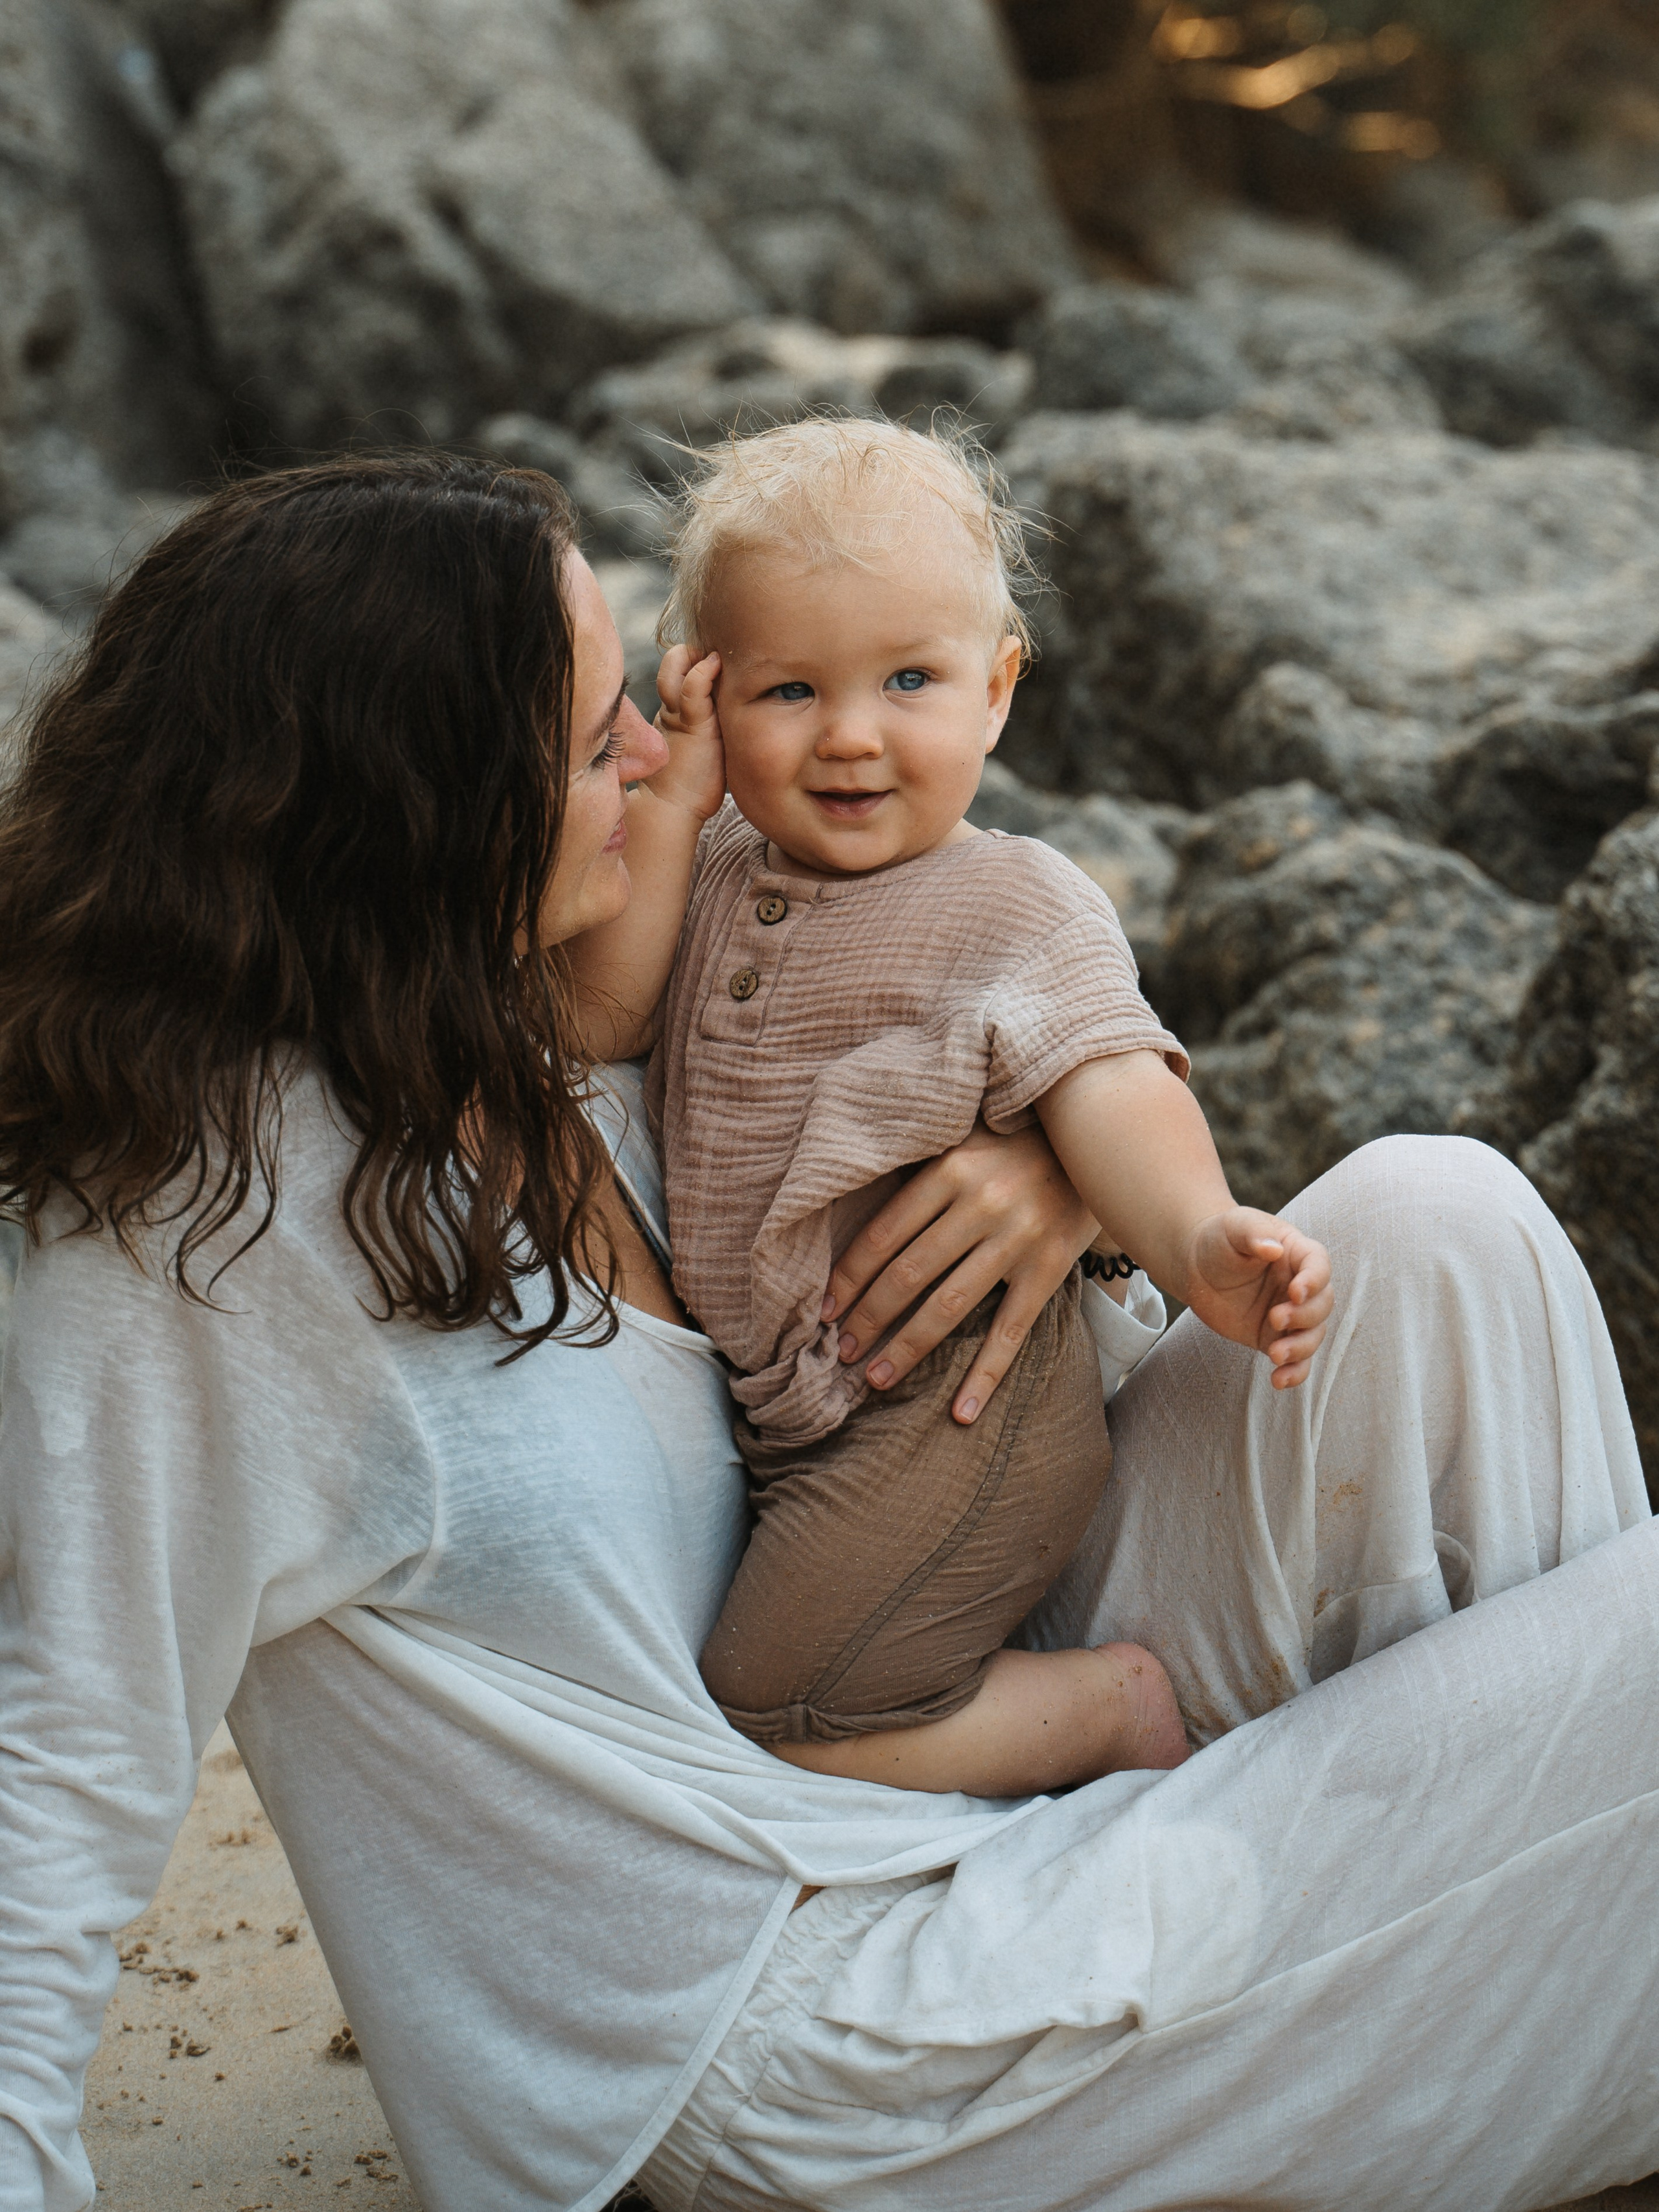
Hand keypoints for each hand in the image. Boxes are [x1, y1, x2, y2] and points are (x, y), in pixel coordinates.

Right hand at [649, 644, 725, 821]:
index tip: (714, 660)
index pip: (677, 671)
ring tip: (717, 655)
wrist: (672, 808)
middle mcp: (672, 707)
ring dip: (694, 654)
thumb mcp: (703, 747)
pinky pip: (693, 688)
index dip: (691, 660)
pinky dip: (703, 671)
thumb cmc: (691, 785)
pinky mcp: (690, 724)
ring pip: (676, 667)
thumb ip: (710, 728)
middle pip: (672, 663)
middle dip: (689, 652)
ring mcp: (678, 713)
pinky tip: (717, 662)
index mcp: (674, 712)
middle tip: (715, 654)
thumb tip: (735, 722)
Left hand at [822, 1121, 1098, 1425]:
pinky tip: (962, 1413)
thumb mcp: (962, 1137)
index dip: (849, 1278)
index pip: (884, 1235)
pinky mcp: (1049, 1269)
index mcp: (950, 1169)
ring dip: (907, 1348)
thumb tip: (855, 1215)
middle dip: (868, 1318)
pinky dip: (985, 1375)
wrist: (1098, 1138)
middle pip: (908, 1274)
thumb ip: (919, 1169)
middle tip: (840, 1353)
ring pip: (948, 1307)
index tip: (823, 1311)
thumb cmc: (1014, 1140)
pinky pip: (1011, 1331)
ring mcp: (1017, 1240)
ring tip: (876, 1379)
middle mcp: (981, 1204)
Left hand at [1183, 1209, 1331, 1388]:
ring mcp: (1290, 1314)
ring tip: (1275, 1354)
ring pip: (1312, 1336)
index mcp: (1297, 1253)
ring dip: (1300, 1349)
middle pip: (1322, 1305)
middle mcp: (1300, 1286)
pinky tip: (1278, 1381)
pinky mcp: (1273, 1337)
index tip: (1295, 1292)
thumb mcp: (1234, 1227)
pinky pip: (1294, 1360)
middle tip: (1274, 1318)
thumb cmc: (1220, 1239)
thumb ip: (1253, 1234)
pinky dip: (1293, 1373)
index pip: (1319, 1266)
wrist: (1196, 1264)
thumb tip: (1273, 1249)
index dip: (1314, 1281)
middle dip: (1304, 1317)